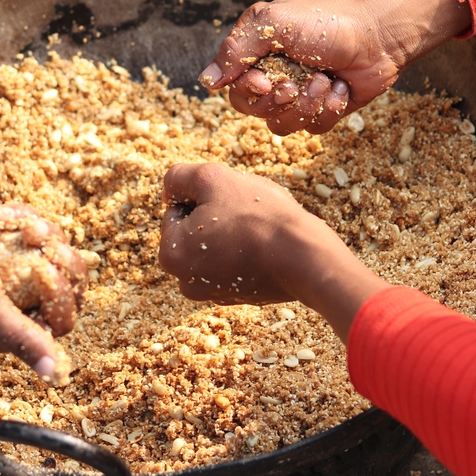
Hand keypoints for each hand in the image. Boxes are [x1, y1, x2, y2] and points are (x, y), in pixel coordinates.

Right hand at [0, 185, 84, 382]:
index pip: (62, 322)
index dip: (62, 296)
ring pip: (58, 253)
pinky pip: (39, 229)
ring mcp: (13, 270)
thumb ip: (22, 338)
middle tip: (43, 245)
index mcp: (7, 328)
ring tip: (20, 227)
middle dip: (62, 262)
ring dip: (44, 234)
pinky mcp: (9, 241)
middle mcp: (13, 303)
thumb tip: (55, 376)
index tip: (43, 271)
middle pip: (68, 288)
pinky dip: (23, 218)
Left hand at [158, 163, 386, 339]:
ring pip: (214, 245)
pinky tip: (265, 245)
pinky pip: (233, 262)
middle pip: (194, 230)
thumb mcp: (212, 178)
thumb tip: (169, 191)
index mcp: (170, 255)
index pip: (178, 210)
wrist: (306, 258)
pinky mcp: (238, 297)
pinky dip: (244, 251)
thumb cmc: (258, 216)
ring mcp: (212, 294)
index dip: (203, 197)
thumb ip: (179, 177)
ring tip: (256, 229)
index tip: (229, 202)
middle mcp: (184, 282)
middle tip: (244, 214)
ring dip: (230, 232)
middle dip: (214, 216)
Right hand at [198, 0, 471, 134]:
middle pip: (257, 112)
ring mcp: (299, 97)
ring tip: (325, 79)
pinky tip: (340, 88)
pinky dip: (328, 109)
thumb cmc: (325, 21)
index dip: (248, 92)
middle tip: (297, 82)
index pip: (234, 91)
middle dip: (280, 100)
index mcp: (257, 56)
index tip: (265, 79)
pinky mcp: (323, 111)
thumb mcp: (272, 23)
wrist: (377, 35)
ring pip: (284, 125)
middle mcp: (274, 78)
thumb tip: (205, 81)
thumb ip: (235, 49)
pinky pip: (313, 128)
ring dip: (307, 103)